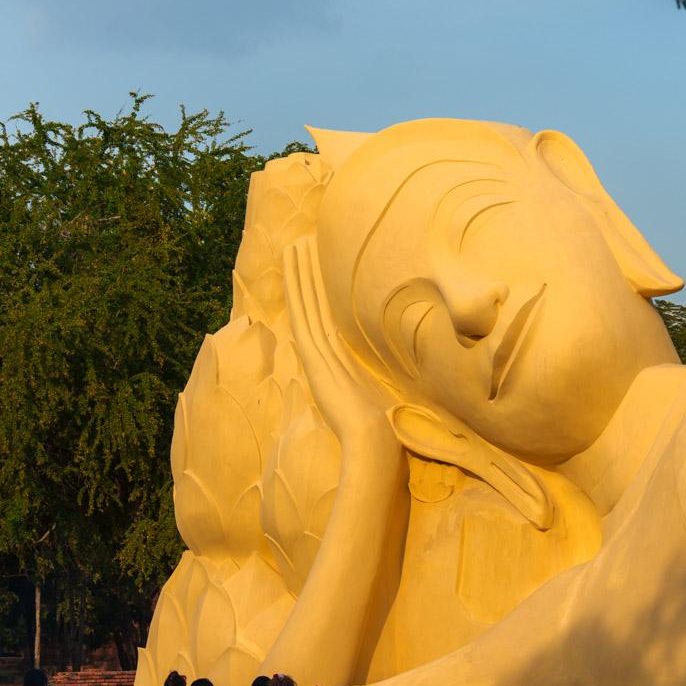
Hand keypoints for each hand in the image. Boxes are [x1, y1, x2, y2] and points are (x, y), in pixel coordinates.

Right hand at [284, 237, 394, 447]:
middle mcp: (324, 356)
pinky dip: (297, 290)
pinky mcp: (314, 355)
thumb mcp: (382, 398)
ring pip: (305, 304)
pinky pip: (303, 313)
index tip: (318, 268)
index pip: (326, 320)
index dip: (320, 294)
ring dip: (300, 274)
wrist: (372, 443)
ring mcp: (317, 354)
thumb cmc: (381, 429)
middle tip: (300, 243)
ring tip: (294, 244)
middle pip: (312, 306)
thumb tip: (392, 384)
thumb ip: (378, 386)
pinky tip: (294, 268)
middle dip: (306, 275)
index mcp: (339, 364)